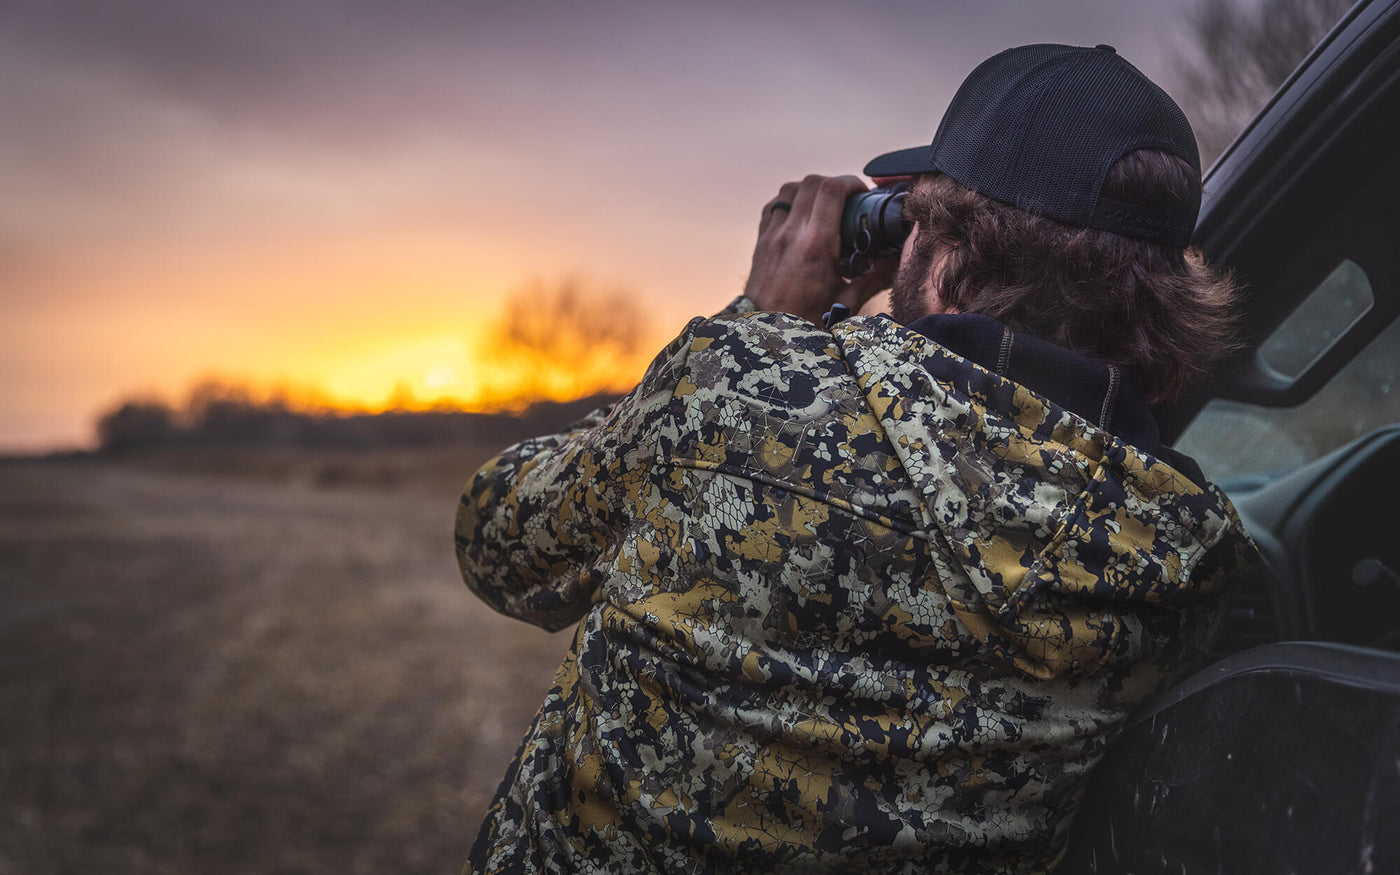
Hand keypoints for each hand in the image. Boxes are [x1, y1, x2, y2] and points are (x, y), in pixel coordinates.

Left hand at [743, 175, 897, 324]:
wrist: (766, 339)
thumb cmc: (804, 324)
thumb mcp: (846, 303)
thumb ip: (873, 278)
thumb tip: (895, 261)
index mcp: (815, 246)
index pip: (831, 190)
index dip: (851, 183)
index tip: (863, 193)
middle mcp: (790, 235)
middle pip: (812, 183)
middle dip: (834, 184)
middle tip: (849, 199)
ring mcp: (772, 236)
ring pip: (789, 190)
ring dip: (810, 190)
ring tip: (826, 206)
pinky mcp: (761, 243)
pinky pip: (774, 207)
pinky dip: (790, 203)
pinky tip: (802, 218)